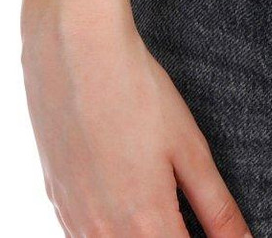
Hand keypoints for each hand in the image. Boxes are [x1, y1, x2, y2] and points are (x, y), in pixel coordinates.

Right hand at [21, 0, 248, 236]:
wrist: (76, 52)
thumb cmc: (137, 92)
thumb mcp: (190, 148)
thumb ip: (217, 207)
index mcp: (146, 223)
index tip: (211, 231)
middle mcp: (104, 234)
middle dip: (172, 235)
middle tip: (185, 213)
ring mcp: (74, 220)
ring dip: (138, 234)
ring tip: (157, 199)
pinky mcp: (54, 201)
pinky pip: (82, 236)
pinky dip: (109, 230)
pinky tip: (123, 197)